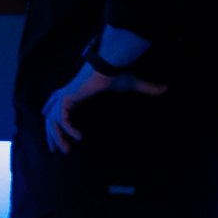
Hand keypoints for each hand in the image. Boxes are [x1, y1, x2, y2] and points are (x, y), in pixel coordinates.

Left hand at [40, 65, 167, 148]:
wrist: (109, 65)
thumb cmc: (116, 72)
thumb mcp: (131, 84)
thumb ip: (145, 88)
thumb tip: (166, 88)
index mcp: (75, 90)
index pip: (58, 103)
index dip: (54, 113)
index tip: (52, 126)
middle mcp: (67, 93)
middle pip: (52, 116)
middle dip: (52, 134)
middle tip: (57, 150)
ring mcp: (65, 95)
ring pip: (53, 120)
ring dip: (57, 137)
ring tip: (65, 151)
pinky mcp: (68, 98)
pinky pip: (63, 119)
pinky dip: (68, 129)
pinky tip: (78, 137)